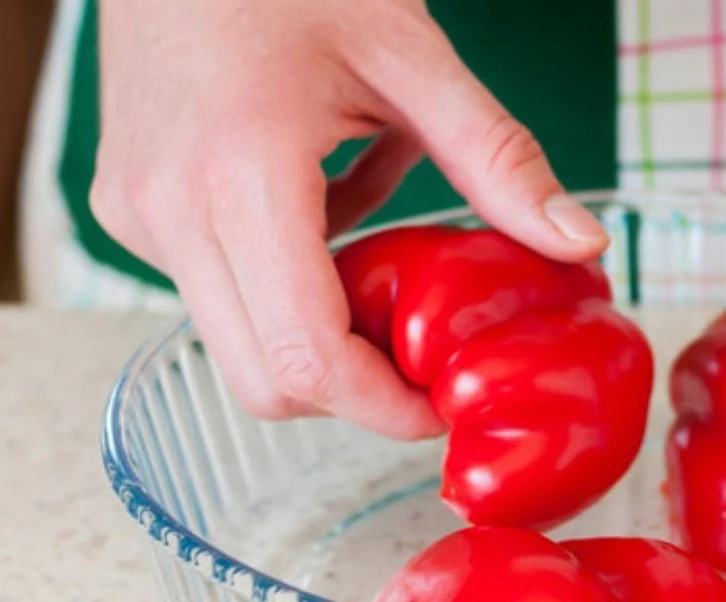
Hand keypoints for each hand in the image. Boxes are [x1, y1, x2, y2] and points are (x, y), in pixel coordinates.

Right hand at [91, 0, 607, 437]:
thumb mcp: (411, 56)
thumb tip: (580, 243)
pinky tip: (321, 213)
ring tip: (371, 251)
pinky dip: (284, 285)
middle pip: (267, 383)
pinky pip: (218, 294)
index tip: (442, 405)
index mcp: (240, 175)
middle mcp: (170, 212)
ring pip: (239, 346)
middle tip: (423, 354)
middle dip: (354, 389)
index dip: (384, 408)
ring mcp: (139, 217)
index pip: (307, 362)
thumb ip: (499, 161)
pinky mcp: (132, 212)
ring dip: (320, 332)